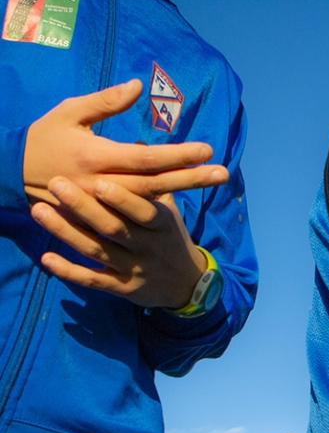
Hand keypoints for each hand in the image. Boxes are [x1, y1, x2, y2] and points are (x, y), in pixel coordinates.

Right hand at [23, 80, 228, 202]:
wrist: (10, 173)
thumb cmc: (43, 137)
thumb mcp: (69, 113)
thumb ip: (105, 102)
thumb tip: (138, 86)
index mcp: (95, 157)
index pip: (146, 158)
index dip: (177, 155)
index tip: (207, 149)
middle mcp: (101, 183)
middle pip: (156, 184)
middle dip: (192, 178)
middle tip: (224, 173)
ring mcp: (100, 204)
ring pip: (148, 202)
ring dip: (183, 192)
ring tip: (213, 182)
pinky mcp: (97, 216)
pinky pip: (132, 215)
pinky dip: (159, 208)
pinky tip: (185, 201)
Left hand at [31, 176, 205, 308]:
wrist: (185, 284)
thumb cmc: (171, 237)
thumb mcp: (171, 210)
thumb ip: (155, 181)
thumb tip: (140, 144)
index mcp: (161, 225)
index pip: (143, 211)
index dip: (122, 199)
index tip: (99, 181)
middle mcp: (147, 247)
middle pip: (114, 228)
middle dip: (84, 207)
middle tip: (56, 184)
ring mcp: (132, 269)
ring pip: (96, 251)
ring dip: (66, 232)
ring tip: (38, 211)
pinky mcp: (120, 288)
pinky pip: (92, 281)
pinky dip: (69, 271)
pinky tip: (46, 257)